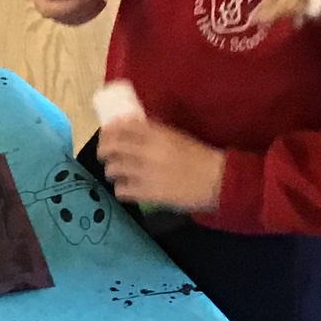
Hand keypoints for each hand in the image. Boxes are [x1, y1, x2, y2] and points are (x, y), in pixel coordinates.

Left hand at [95, 115, 226, 210]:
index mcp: (157, 134)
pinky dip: (121, 189)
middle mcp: (148, 151)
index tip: (106, 135)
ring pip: (113, 169)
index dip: (108, 131)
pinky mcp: (148, 193)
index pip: (122, 127)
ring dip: (112, 171)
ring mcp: (146, 173)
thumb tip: (131, 127)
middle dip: (104, 151)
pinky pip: (122, 190)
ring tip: (118, 174)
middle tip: (105, 156)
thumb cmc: (199, 157)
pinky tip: (127, 189)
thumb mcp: (177, 137)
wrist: (217, 180)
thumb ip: (154, 132)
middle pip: (112, 147)